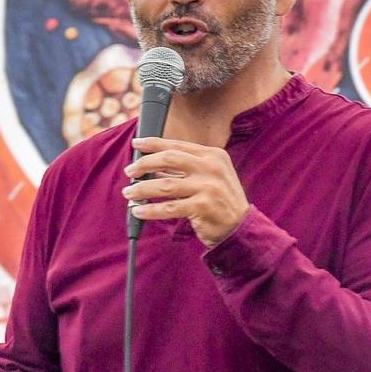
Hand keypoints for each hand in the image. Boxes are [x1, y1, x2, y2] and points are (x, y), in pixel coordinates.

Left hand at [124, 137, 248, 247]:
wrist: (241, 227)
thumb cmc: (220, 201)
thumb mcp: (209, 176)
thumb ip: (186, 168)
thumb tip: (152, 164)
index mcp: (213, 155)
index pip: (177, 146)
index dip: (153, 144)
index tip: (136, 144)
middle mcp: (212, 167)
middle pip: (169, 159)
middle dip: (144, 164)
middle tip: (130, 171)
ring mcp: (208, 187)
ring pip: (165, 185)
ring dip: (142, 189)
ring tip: (129, 192)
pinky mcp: (203, 207)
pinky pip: (169, 208)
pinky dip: (151, 210)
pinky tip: (139, 211)